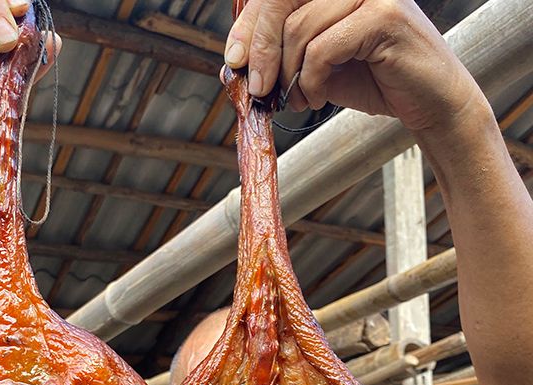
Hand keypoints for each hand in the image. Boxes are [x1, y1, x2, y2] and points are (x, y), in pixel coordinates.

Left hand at [224, 0, 481, 132]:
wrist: (425, 101)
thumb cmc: (372, 79)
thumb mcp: (315, 64)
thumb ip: (280, 53)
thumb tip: (231, 62)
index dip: (248, 26)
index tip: (233, 62)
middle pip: (281, 0)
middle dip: (261, 49)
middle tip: (259, 89)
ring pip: (300, 28)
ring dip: (290, 75)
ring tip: (300, 99)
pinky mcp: (385, 16)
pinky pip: (323, 48)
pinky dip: (312, 80)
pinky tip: (319, 96)